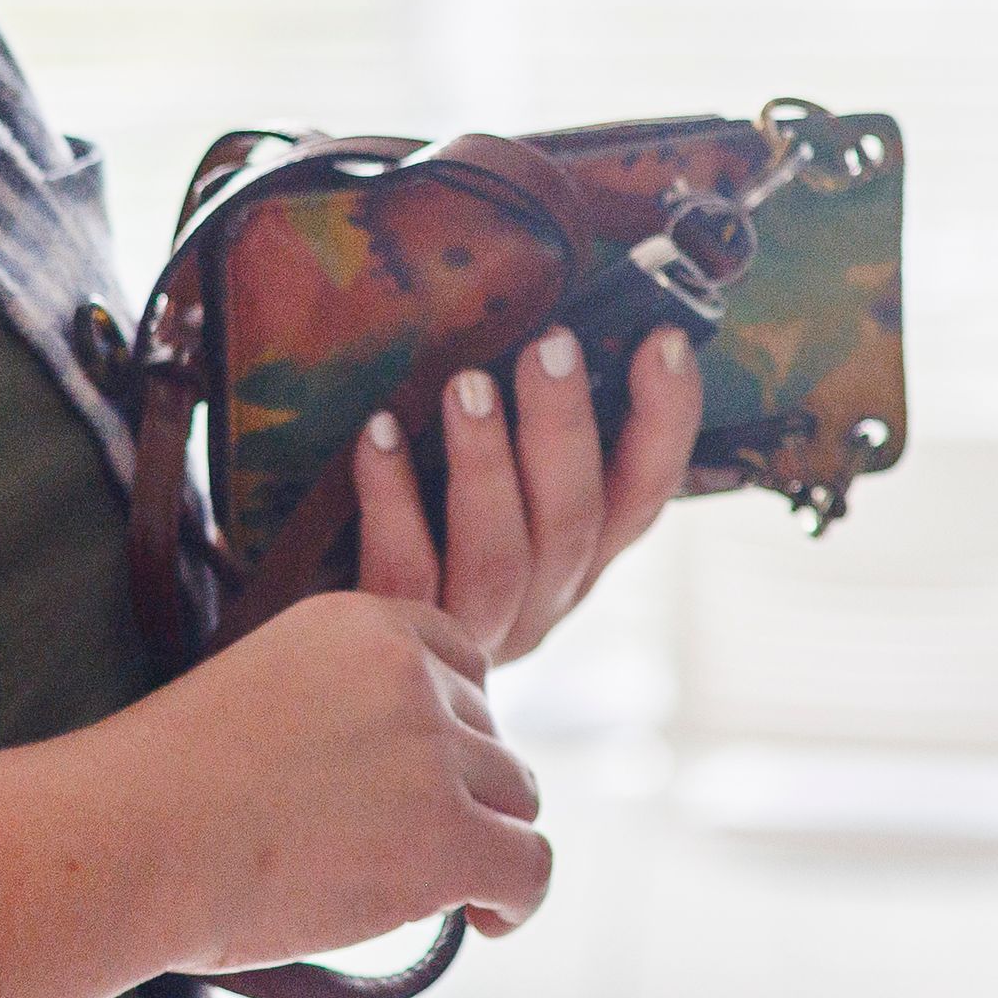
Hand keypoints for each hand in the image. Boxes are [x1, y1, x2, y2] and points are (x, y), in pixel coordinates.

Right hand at [116, 587, 558, 970]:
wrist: (121, 843)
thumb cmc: (155, 794)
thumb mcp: (257, 696)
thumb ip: (336, 707)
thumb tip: (398, 777)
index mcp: (358, 622)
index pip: (463, 663)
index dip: (451, 728)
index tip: (416, 779)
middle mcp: (410, 673)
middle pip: (492, 738)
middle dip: (461, 793)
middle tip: (399, 849)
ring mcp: (433, 754)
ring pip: (516, 800)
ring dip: (483, 845)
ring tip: (433, 889)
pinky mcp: (446, 838)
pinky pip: (530, 866)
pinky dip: (518, 899)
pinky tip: (488, 923)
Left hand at [350, 325, 702, 671]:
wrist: (330, 664)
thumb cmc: (422, 534)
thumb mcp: (492, 493)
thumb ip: (528, 440)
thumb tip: (549, 334)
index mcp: (580, 558)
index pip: (645, 494)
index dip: (666, 421)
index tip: (666, 340)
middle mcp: (543, 601)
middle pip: (575, 522)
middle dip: (566, 427)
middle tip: (551, 344)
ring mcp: (476, 631)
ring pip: (500, 556)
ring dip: (487, 463)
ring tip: (466, 384)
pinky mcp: (405, 638)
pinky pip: (406, 572)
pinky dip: (393, 500)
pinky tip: (378, 436)